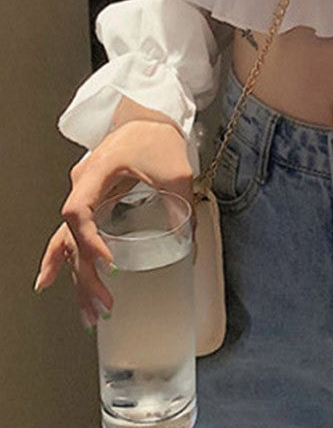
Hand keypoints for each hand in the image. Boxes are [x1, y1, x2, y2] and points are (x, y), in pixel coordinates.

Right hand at [33, 120, 195, 330]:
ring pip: (70, 240)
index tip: (110, 263)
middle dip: (86, 275)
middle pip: (72, 236)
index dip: (90, 241)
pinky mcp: (92, 199)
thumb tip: (188, 246)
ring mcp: (84, 193)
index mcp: (96, 172)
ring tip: (87, 314)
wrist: (151, 114)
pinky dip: (61, 257)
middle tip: (105, 305)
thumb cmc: (159, 135)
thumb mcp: (176, 171)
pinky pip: (70, 232)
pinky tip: (50, 281)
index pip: (79, 212)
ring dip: (77, 277)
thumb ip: (180, 206)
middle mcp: (82, 185)